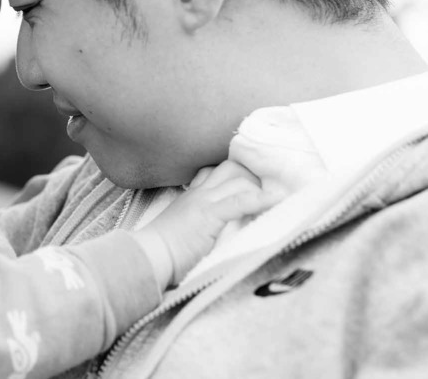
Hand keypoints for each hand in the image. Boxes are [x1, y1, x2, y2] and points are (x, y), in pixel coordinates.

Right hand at [132, 160, 276, 286]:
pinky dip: (262, 199)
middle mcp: (198, 193)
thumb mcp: (182, 232)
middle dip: (253, 178)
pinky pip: (241, 200)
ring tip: (279, 202)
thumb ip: (200, 226)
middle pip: (231, 168)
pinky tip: (278, 201)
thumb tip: (218, 238)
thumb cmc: (161, 253)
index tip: (253, 186)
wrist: (147, 258)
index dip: (236, 175)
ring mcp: (203, 200)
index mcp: (191, 196)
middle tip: (269, 195)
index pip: (215, 172)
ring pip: (239, 180)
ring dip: (261, 190)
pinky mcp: (209, 214)